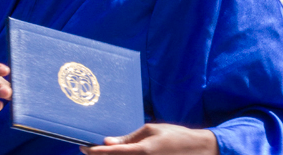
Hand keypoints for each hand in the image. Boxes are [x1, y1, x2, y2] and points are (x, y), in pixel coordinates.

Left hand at [80, 123, 218, 154]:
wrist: (199, 150)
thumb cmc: (174, 136)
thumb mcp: (150, 131)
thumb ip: (128, 139)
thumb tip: (108, 142)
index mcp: (142, 151)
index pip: (111, 154)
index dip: (94, 152)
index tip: (83, 147)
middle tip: (91, 149)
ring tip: (104, 151)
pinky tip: (119, 153)